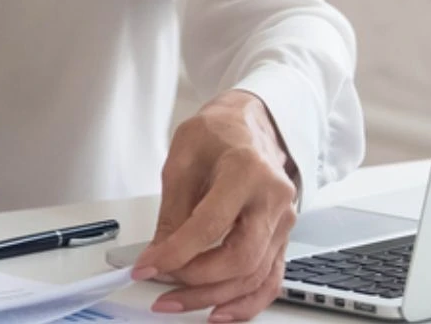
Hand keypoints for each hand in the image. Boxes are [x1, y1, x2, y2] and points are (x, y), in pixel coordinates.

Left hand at [137, 91, 299, 321]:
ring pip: (256, 276)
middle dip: (197, 282)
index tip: (147, 266)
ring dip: (215, 297)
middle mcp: (272, 200)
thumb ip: (173, 208)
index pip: (211, 224)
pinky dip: (245, 302)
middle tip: (162, 289)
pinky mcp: (281, 238)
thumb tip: (158, 253)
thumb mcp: (182, 157)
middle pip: (241, 257)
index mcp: (247, 171)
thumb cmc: (217, 134)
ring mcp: (283, 222)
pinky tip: (219, 312)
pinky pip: (270, 280)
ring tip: (178, 303)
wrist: (250, 125)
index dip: (177, 251)